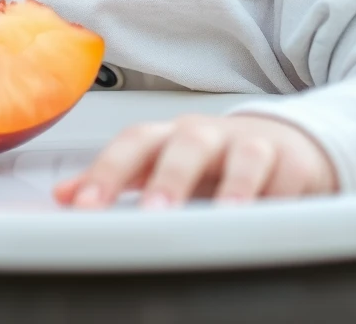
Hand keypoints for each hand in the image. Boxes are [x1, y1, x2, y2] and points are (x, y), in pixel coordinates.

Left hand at [53, 113, 337, 208]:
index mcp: (169, 136)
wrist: (281, 140)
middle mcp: (207, 136)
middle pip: (186, 144)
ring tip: (224, 218)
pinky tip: (270, 219)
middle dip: (169, 179)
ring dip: (233, 187)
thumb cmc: (211, 158)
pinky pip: (288, 178)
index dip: (108, 170)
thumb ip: (117, 177)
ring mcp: (251, 146)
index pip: (134, 143)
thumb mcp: (162, 163)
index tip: (84, 207)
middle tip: (153, 213)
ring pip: (243, 158)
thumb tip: (63, 195)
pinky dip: (281, 197)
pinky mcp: (292, 162)